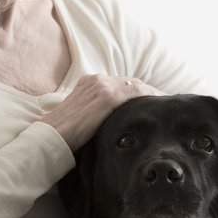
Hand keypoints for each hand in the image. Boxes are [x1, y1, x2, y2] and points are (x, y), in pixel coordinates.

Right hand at [41, 74, 163, 149]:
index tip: (152, 101)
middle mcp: (96, 80)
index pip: (121, 85)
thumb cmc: (64, 135)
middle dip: (149, 93)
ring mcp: (101, 85)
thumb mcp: (83, 119)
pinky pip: (135, 93)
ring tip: (166, 105)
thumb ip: (98, 114)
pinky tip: (159, 105)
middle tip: (165, 103)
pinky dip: (149, 98)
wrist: (50, 137)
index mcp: (89, 83)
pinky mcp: (106, 95)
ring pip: (136, 86)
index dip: (139, 93)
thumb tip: (117, 124)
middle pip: (131, 83)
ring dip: (152, 95)